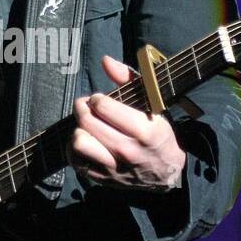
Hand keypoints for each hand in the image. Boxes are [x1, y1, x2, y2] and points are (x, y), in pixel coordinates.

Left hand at [66, 54, 186, 192]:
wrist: (166, 173)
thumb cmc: (158, 133)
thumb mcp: (153, 104)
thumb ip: (129, 80)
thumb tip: (105, 61)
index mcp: (143, 131)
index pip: (104, 107)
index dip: (97, 99)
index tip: (100, 100)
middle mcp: (127, 151)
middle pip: (88, 122)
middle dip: (83, 108)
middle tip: (87, 107)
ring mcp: (114, 167)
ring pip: (79, 143)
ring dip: (79, 130)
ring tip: (86, 126)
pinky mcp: (103, 179)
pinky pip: (76, 161)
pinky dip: (75, 149)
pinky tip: (85, 141)